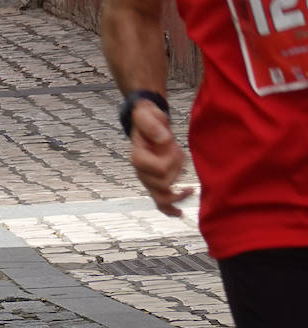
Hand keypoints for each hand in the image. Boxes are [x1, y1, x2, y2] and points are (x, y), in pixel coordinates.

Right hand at [129, 100, 194, 216]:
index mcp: (138, 156)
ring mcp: (147, 179)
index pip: (160, 169)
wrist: (145, 123)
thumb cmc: (147, 119)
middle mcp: (140, 171)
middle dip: (177, 171)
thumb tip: (163, 140)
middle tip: (179, 154)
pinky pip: (159, 202)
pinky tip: (179, 213)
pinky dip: (169, 209)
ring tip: (188, 188)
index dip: (173, 161)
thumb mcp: (147, 114)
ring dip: (177, 192)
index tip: (174, 146)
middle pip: (164, 184)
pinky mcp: (154, 183)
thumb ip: (153, 125)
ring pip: (161, 198)